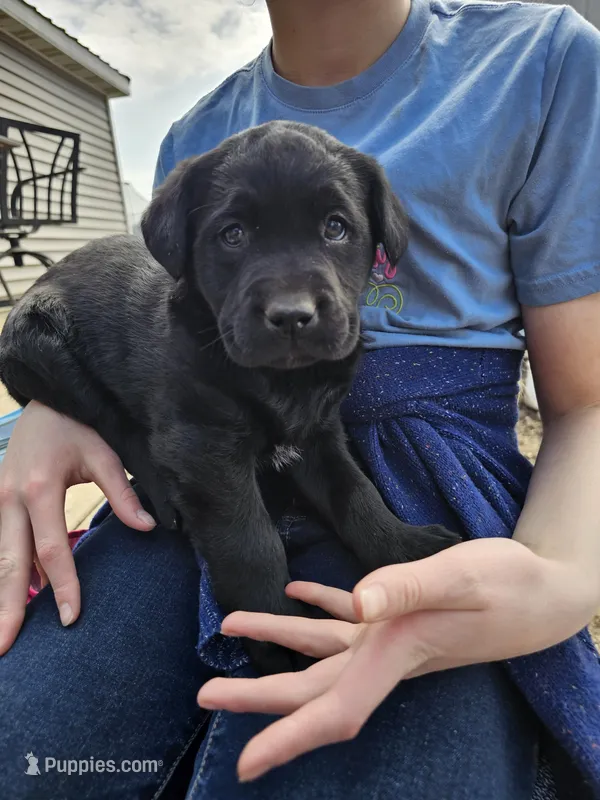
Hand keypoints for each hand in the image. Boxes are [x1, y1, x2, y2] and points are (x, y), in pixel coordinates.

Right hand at [0, 401, 155, 653]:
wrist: (45, 399)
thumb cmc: (77, 425)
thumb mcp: (104, 452)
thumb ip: (123, 492)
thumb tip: (148, 528)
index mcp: (39, 489)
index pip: (52, 549)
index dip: (62, 585)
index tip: (70, 619)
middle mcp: (9, 499)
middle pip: (10, 563)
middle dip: (7, 608)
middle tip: (5, 648)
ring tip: (2, 636)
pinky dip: (1, 573)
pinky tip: (5, 599)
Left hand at [198, 537, 598, 781]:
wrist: (544, 588)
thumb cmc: (510, 584)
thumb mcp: (462, 577)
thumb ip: (409, 589)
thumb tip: (356, 602)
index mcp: (397, 652)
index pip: (335, 709)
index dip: (288, 739)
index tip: (245, 765)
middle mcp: (387, 654)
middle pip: (312, 688)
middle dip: (258, 696)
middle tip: (206, 695)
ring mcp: (391, 637)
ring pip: (321, 650)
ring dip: (274, 643)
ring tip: (229, 625)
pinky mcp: (398, 615)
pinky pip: (346, 618)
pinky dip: (317, 608)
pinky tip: (296, 590)